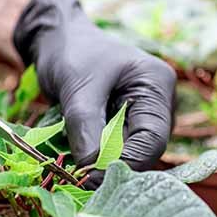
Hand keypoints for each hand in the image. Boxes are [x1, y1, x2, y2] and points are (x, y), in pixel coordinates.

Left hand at [14, 0, 175, 187]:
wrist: (58, 38)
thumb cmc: (71, 52)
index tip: (92, 177)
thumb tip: (91, 168)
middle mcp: (158, 102)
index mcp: (156, 84)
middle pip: (145, 149)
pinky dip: (98, 155)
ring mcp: (144, 113)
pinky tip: (79, 156)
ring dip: (104, 161)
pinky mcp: (126, 122)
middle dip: (113, 164)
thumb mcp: (77, 87)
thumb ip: (86, 127)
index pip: (152, 138)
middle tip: (80, 177)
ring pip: (130, 152)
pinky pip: (118, 148)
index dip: (126, 162)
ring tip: (76, 166)